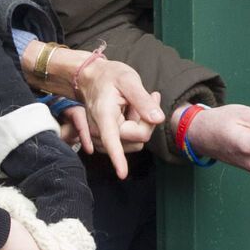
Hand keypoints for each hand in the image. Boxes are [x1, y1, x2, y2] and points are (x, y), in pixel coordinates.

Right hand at [64, 60, 163, 177]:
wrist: (91, 76)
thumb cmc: (109, 76)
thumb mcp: (128, 80)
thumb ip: (142, 99)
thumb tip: (158, 119)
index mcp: (104, 116)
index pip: (112, 140)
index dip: (118, 158)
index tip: (122, 174)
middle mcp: (99, 130)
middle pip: (137, 138)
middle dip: (147, 121)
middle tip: (150, 97)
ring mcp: (101, 137)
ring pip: (135, 142)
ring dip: (142, 124)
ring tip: (136, 104)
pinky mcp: (106, 140)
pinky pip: (129, 142)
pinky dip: (135, 128)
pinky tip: (132, 111)